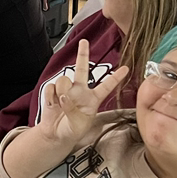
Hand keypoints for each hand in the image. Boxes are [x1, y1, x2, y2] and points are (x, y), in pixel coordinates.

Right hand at [38, 39, 129, 155]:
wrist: (55, 135)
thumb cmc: (71, 131)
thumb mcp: (78, 124)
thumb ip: (73, 110)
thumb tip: (64, 97)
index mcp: (92, 99)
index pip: (106, 86)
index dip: (116, 77)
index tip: (126, 68)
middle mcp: (80, 91)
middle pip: (83, 68)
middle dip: (83, 54)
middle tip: (84, 42)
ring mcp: (66, 90)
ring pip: (64, 80)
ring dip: (61, 91)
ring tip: (60, 104)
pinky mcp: (53, 92)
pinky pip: (51, 88)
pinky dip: (50, 97)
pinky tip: (52, 104)